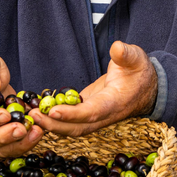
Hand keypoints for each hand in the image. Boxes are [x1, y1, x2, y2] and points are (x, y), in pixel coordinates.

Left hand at [30, 41, 156, 136]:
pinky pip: (69, 122)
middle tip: (32, 114)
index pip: (93, 112)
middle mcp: (104, 115)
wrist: (146, 87)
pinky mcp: (87, 113)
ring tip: (30, 114)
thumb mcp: (136, 58)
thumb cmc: (140, 71)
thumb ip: (126, 54)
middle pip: (78, 128)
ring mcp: (95, 117)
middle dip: (54, 125)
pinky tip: (37, 110)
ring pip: (72, 129)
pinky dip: (53, 120)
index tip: (53, 111)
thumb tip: (116, 48)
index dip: (73, 114)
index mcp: (116, 102)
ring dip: (51, 125)